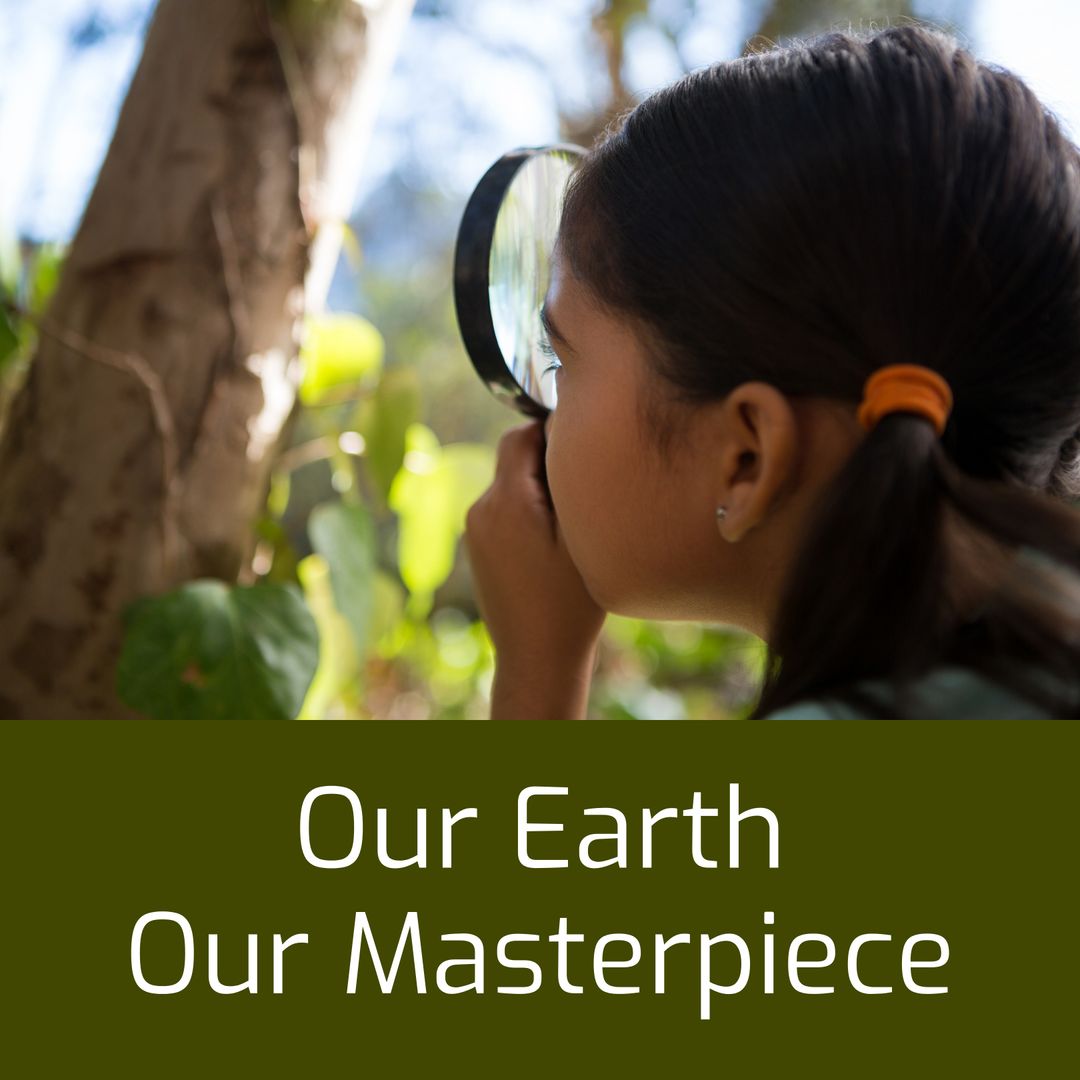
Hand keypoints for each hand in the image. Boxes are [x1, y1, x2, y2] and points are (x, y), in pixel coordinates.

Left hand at [464, 421, 604, 716]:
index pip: (522, 435)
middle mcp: (480, 510)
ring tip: (569, 527)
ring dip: (538, 492)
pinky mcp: (477, 549)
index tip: (584, 455)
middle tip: (583, 496)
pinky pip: (503, 512)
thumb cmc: (571, 602)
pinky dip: (527, 515)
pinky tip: (551, 548)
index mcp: (506, 501)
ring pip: (509, 486)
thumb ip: (570, 479)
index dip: (554, 434)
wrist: (537, 658)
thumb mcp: (583, 536)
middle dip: (547, 466)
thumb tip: (563, 430)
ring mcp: (474, 532)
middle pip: (514, 459)